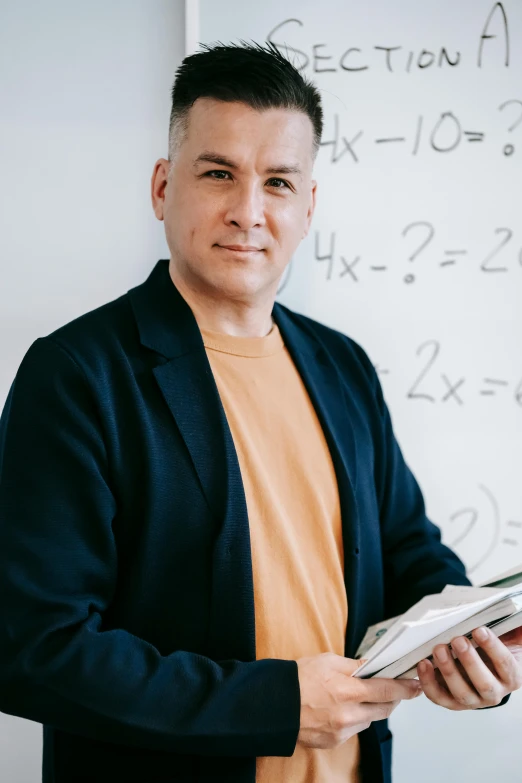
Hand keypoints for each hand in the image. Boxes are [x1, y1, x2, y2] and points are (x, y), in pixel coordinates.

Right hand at [296, 652, 421, 749]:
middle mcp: (348, 714)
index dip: (404, 688)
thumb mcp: (327, 661)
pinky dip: (354, 718)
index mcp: (348, 691)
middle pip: (384, 709)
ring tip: (359, 696)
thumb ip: (353, 665)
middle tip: (394, 689)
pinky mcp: (334, 741)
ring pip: (369, 720)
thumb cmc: (298, 679)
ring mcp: (342, 731)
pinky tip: (342, 708)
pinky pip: (353, 729)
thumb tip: (371, 667)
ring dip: (371, 709)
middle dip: (391, 699)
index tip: (415, 685)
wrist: (273, 705)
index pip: (386, 690)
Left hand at [417, 626, 521, 709]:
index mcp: (511, 676)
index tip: (479, 630)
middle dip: (470, 662)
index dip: (493, 648)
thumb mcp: (507, 637)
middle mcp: (493, 692)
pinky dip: (429, 682)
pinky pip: (439, 697)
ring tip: (439, 649)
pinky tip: (424, 663)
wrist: (478, 663)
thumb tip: (517, 615)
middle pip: (484, 684)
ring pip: (462, 693)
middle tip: (458, 640)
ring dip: (449, 671)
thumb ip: (513, 627)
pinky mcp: (451, 702)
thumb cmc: (490, 648)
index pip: (505, 664)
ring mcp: (472, 700)